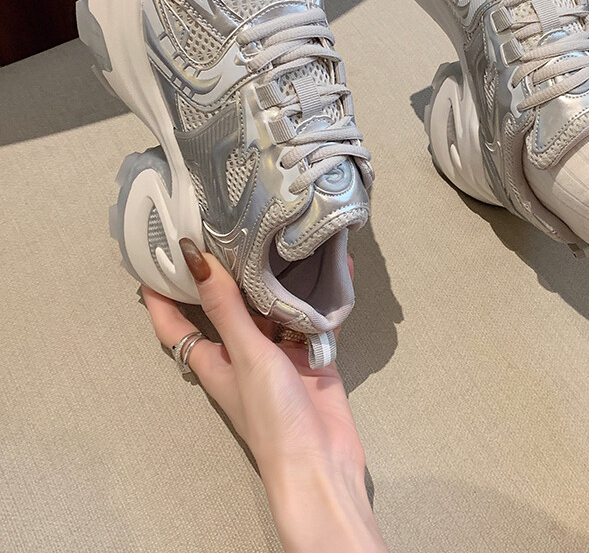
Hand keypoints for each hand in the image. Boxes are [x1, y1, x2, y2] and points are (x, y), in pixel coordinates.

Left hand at [141, 240, 386, 551]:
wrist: (322, 460)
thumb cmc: (272, 417)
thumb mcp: (246, 356)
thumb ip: (227, 308)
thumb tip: (196, 260)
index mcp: (213, 359)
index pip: (174, 323)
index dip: (160, 294)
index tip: (156, 256)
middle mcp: (242, 353)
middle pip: (227, 307)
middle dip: (226, 273)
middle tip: (230, 228)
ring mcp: (278, 354)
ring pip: (273, 307)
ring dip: (278, 280)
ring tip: (281, 237)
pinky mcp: (310, 354)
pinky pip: (313, 316)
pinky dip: (322, 296)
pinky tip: (333, 267)